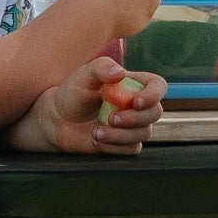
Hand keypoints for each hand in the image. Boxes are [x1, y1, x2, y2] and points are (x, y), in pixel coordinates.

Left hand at [22, 51, 161, 153]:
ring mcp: (133, 125)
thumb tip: (120, 73)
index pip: (158, 87)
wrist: (58, 120)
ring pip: (143, 134)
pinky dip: (114, 147)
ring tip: (96, 132)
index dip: (153, 95)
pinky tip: (96, 141)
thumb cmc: (72, 93)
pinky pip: (132, 149)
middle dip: (134, 119)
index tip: (136, 102)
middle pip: (155, 113)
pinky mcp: (125, 143)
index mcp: (133, 84)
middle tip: (110, 118)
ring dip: (120, 135)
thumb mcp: (84, 75)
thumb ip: (101, 68)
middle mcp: (137, 104)